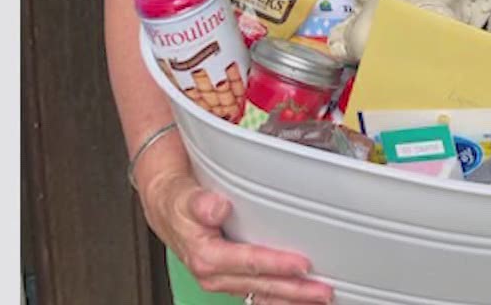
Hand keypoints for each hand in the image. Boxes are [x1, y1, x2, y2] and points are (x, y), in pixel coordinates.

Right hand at [136, 156, 334, 304]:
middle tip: (322, 290)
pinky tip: (299, 297)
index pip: (248, 263)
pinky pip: (259, 294)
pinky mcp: (232, 279)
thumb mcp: (184, 197)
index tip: (301, 265)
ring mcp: (224, 280)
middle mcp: (215, 274)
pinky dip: (281, 298)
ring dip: (291, 299)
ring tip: (319, 298)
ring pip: (262, 295)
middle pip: (261, 286)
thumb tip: (217, 207)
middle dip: (293, 291)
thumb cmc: (179, 203)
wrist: (168, 209)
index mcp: (206, 256)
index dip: (276, 264)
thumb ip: (201, 202)